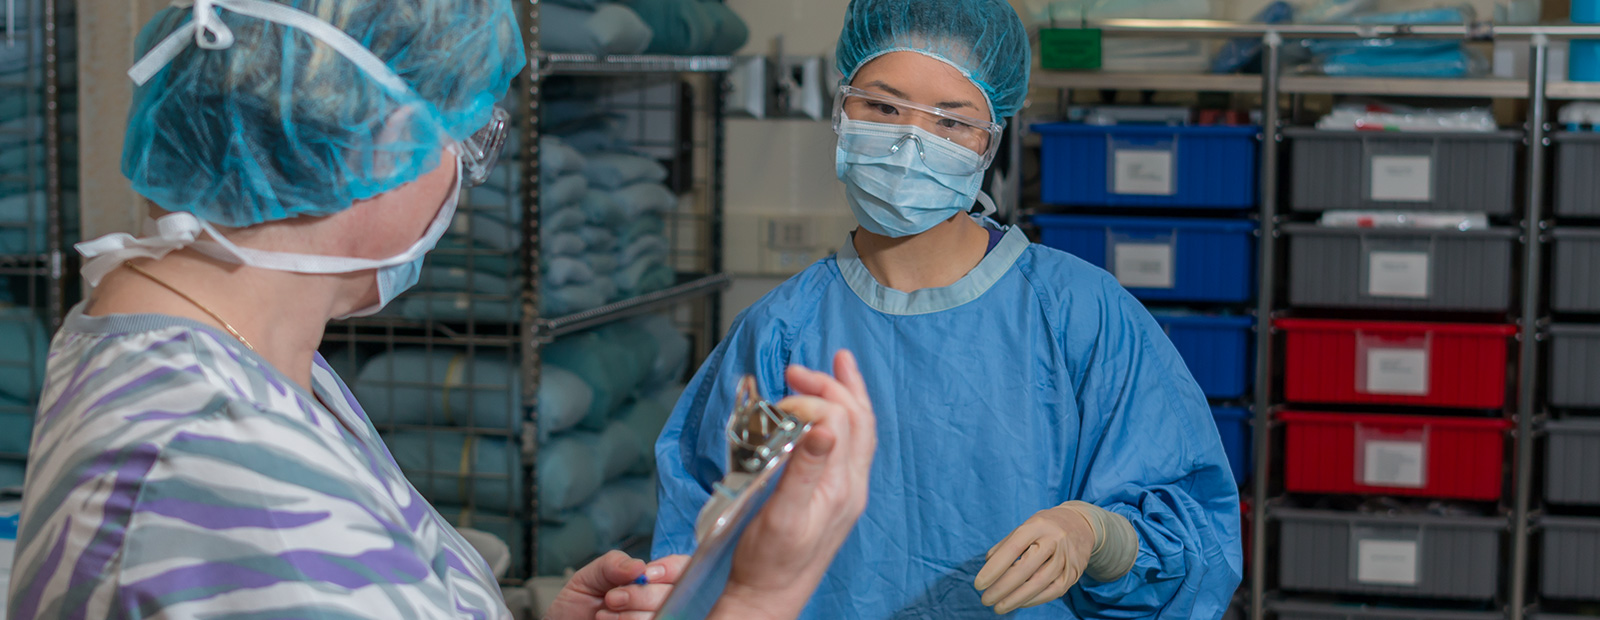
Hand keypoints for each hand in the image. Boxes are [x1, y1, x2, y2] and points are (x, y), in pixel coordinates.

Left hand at [543, 551, 687, 619]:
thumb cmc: (577, 605)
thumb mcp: (589, 576)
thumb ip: (613, 564)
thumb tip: (639, 567)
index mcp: (652, 579)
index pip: (682, 568)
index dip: (670, 569)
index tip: (646, 574)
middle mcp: (660, 601)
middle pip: (675, 594)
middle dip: (641, 595)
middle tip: (612, 598)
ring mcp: (658, 617)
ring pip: (664, 615)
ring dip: (631, 616)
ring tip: (604, 615)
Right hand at [710, 350, 877, 619]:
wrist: (770, 597)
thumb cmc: (769, 562)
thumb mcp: (782, 515)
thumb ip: (804, 470)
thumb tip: (824, 427)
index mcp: (842, 487)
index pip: (841, 421)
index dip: (813, 401)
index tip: (779, 401)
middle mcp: (853, 486)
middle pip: (858, 419)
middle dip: (834, 385)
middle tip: (798, 370)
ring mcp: (848, 491)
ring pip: (860, 430)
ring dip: (846, 395)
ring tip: (834, 367)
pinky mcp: (838, 497)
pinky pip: (852, 446)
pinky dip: (843, 417)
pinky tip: (829, 411)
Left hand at [974, 504, 1095, 614]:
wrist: (1082, 525)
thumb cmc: (1044, 527)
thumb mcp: (1025, 526)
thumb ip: (1005, 545)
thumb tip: (988, 567)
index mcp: (1037, 525)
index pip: (1012, 548)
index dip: (994, 568)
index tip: (979, 584)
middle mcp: (1053, 541)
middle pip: (1025, 569)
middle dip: (1002, 588)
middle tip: (985, 600)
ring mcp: (1065, 558)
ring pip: (1039, 583)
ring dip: (1016, 599)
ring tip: (998, 607)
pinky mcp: (1073, 573)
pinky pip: (1052, 591)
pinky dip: (1033, 600)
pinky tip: (1018, 603)